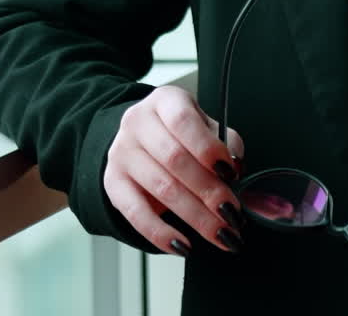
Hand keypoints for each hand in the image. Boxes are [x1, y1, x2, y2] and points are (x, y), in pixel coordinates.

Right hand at [103, 85, 243, 256]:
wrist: (138, 137)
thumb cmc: (179, 131)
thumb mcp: (203, 124)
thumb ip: (222, 141)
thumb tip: (234, 166)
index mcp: (165, 101)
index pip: (183, 120)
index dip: (207, 147)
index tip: (230, 172)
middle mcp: (138, 122)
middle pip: (175, 160)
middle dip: (208, 191)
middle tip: (232, 214)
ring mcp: (122, 153)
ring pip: (161, 188)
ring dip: (194, 216)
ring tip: (220, 233)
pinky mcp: (113, 183)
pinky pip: (136, 213)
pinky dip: (161, 233)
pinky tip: (183, 245)